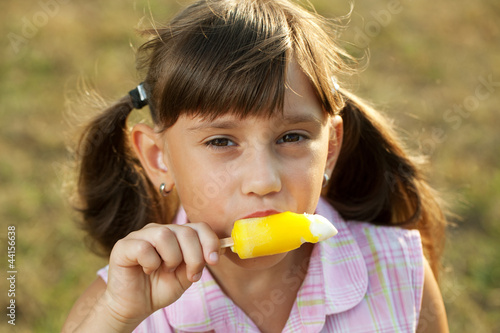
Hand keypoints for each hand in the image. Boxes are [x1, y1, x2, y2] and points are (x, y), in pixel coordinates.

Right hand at [102, 222, 219, 326]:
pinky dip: (150, 263)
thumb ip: (199, 261)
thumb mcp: (186, 275)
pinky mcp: (124, 246)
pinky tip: (147, 270)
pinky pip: (144, 247)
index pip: (198, 227)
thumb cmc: (160, 288)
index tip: (214, 261)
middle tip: (191, 276)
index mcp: (176, 234)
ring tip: (166, 270)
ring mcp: (140, 235)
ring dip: (172, 258)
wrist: (135, 305)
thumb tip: (219, 251)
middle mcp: (159, 230)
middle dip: (194, 257)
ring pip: (165, 235)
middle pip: (185, 231)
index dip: (210, 242)